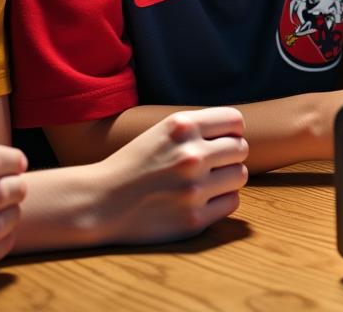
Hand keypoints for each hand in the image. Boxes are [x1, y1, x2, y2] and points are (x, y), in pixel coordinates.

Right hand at [90, 107, 247, 245]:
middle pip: (241, 149)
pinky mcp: (193, 219)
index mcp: (182, 127)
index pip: (235, 122)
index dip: (231, 131)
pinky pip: (231, 202)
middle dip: (229, 155)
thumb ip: (200, 127)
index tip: (221, 141)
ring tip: (205, 181)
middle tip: (211, 164)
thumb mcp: (163, 130)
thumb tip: (240, 131)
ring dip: (227, 178)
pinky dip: (220, 201)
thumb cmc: (136, 163)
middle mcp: (191, 155)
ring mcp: (193, 189)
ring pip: (240, 175)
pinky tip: (200, 200)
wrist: (101, 201)